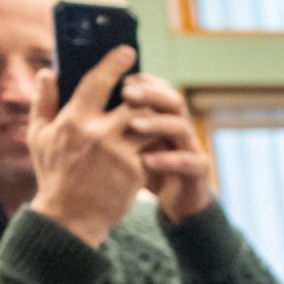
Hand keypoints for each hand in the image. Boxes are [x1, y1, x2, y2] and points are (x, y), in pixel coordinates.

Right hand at [28, 47, 144, 247]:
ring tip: (155, 114)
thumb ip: (44, 102)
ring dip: (154, 117)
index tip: (128, 51)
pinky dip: (159, 141)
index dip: (115, 63)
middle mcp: (98, 133)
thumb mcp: (39, 137)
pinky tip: (161, 139)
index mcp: (72, 120)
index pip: (98, 81)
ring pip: (149, 123)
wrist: (70, 217)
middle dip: (144, 93)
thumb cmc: (54, 175)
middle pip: (133, 101)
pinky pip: (155, 148)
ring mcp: (119, 152)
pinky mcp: (136, 171)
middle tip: (148, 89)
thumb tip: (48, 72)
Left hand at [120, 72, 215, 222]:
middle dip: (150, 94)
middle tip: (126, 94)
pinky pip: (188, 161)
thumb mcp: (129, 143)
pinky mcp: (198, 172)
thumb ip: (115, 122)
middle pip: (173, 100)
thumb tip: (85, 101)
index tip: (122, 80)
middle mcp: (181, 128)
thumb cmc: (145, 170)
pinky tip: (146, 161)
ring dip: (157, 123)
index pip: (160, 89)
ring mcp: (191, 148)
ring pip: (181, 127)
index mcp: (165, 117)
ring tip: (134, 125)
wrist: (175, 203)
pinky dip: (168, 159)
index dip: (145, 81)